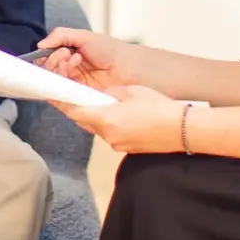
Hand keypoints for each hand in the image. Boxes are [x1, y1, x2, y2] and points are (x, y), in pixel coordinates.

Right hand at [36, 28, 137, 91]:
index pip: (46, 57)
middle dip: (52, 60)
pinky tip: (73, 70)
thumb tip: (40, 45)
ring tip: (75, 59)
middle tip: (66, 53)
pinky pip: (60, 93)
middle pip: (46, 69)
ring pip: (52, 80)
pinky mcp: (77, 96)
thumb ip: (60, 36)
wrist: (128, 66)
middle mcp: (67, 70)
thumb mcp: (84, 36)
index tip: (58, 49)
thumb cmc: (110, 50)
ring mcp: (72, 83)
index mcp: (67, 55)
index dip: (47, 54)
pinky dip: (62, 81)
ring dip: (59, 68)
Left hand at [53, 85, 188, 154]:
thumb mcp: (131, 90)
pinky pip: (111, 135)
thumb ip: (111, 92)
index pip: (75, 112)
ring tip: (104, 104)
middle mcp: (107, 135)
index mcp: (106, 119)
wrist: (182, 130)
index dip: (64, 103)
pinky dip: (109, 125)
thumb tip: (103, 95)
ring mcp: (117, 144)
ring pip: (97, 129)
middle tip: (78, 96)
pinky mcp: (127, 148)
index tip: (57, 95)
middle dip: (79, 110)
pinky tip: (121, 116)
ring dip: (96, 118)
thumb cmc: (158, 107)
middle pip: (83, 122)